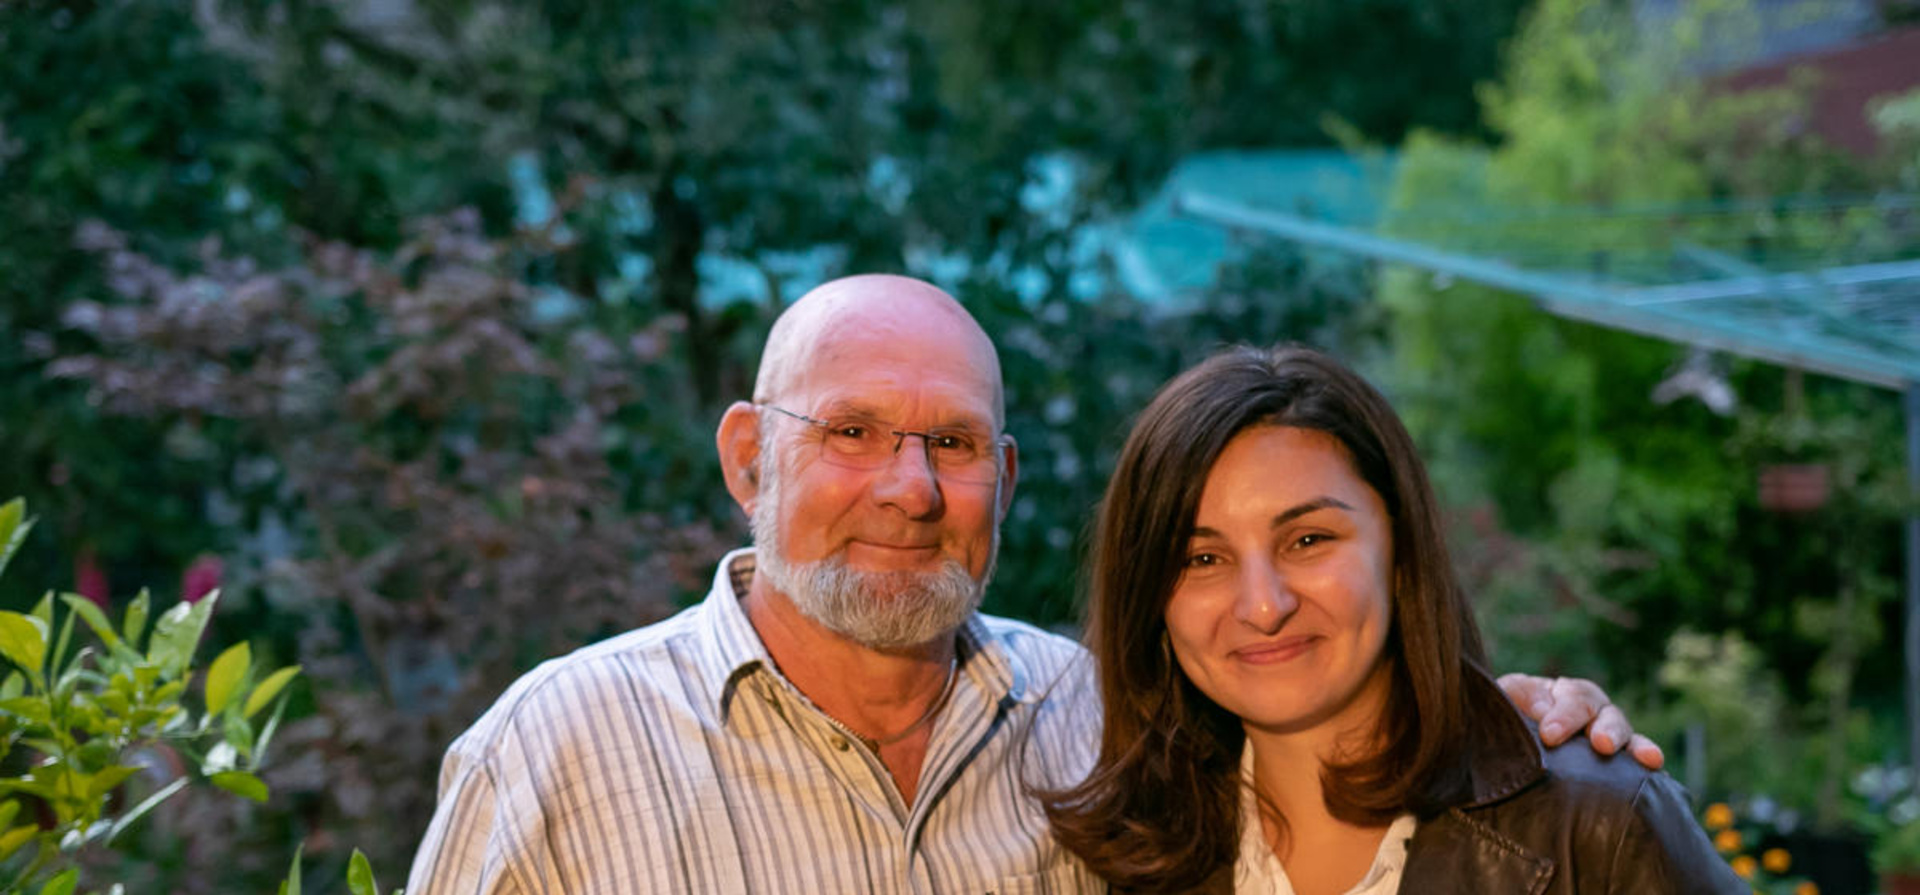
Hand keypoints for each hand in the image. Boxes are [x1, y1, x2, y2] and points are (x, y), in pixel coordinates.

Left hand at [1497, 673, 1663, 769]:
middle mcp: (1594, 713)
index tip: (1550, 735)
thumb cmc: (1507, 716)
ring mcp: (1608, 738)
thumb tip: (1542, 711)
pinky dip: (1648, 771)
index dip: (1565, 715)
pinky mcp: (1615, 767)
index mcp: (1566, 693)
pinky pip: (1636, 767)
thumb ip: (1519, 698)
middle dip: (1608, 729)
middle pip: (1608, 715)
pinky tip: (1659, 778)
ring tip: (1649, 759)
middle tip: (1603, 745)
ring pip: (1628, 738)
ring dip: (1637, 747)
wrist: (1509, 744)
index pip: (1574, 698)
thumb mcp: (1507, 698)